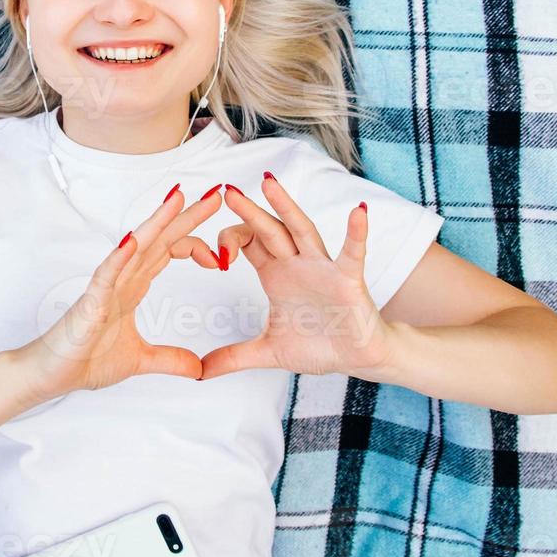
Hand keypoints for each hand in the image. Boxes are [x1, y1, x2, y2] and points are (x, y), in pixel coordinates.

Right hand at [23, 186, 224, 397]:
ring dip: (157, 222)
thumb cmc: (85, 358)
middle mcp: (123, 278)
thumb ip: (170, 360)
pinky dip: (120, 257)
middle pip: (161, 240)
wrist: (52, 375)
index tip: (222, 253)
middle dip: (188, 217)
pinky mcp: (90, 302)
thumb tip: (198, 368)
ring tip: (178, 199)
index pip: (170, 252)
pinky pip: (106, 275)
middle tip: (215, 194)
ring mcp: (106, 287)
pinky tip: (133, 240)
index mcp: (135, 285)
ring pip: (135, 247)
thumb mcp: (140, 360)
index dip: (197, 245)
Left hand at [199, 173, 390, 380]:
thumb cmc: (319, 345)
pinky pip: (352, 254)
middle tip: (227, 191)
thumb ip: (233, 357)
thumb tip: (199, 372)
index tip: (214, 258)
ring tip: (269, 184)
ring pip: (301, 231)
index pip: (248, 243)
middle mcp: (296, 264)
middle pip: (268, 231)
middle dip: (248, 212)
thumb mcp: (267, 351)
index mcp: (275, 274)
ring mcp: (323, 268)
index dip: (229, 241)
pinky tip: (358, 212)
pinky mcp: (348, 280)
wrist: (357, 358)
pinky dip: (356, 234)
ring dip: (285, 208)